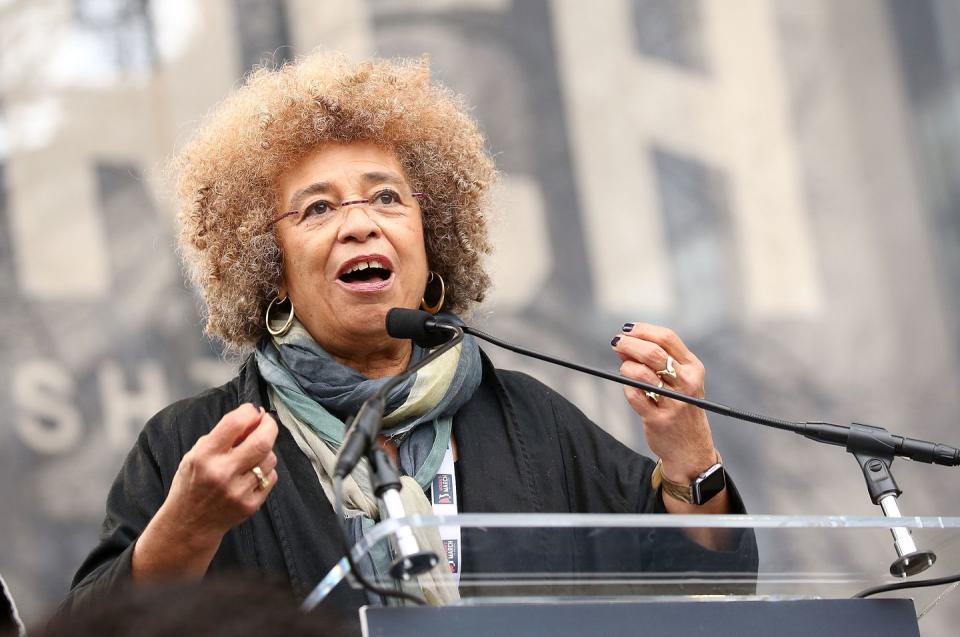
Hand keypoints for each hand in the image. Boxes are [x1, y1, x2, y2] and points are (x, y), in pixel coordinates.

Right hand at [164, 403, 278, 543]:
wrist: (189, 525)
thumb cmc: (192, 483)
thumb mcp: (196, 454)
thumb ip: (222, 435)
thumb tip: (254, 416)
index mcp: (204, 456)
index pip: (235, 423)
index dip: (249, 411)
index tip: (253, 410)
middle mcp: (222, 473)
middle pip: (262, 441)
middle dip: (269, 425)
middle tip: (267, 422)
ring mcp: (238, 491)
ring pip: (270, 458)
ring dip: (265, 451)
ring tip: (252, 455)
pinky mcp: (251, 504)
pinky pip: (271, 477)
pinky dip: (265, 471)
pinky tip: (251, 475)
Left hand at [612, 323, 716, 483]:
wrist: (691, 449)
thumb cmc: (682, 408)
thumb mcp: (680, 382)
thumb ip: (657, 361)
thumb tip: (625, 343)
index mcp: (694, 368)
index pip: (667, 338)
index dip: (643, 330)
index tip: (627, 329)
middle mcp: (687, 383)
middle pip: (652, 352)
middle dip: (629, 344)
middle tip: (616, 343)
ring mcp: (673, 402)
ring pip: (641, 373)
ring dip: (626, 366)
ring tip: (624, 368)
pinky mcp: (658, 419)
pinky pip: (633, 394)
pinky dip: (626, 387)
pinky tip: (629, 387)